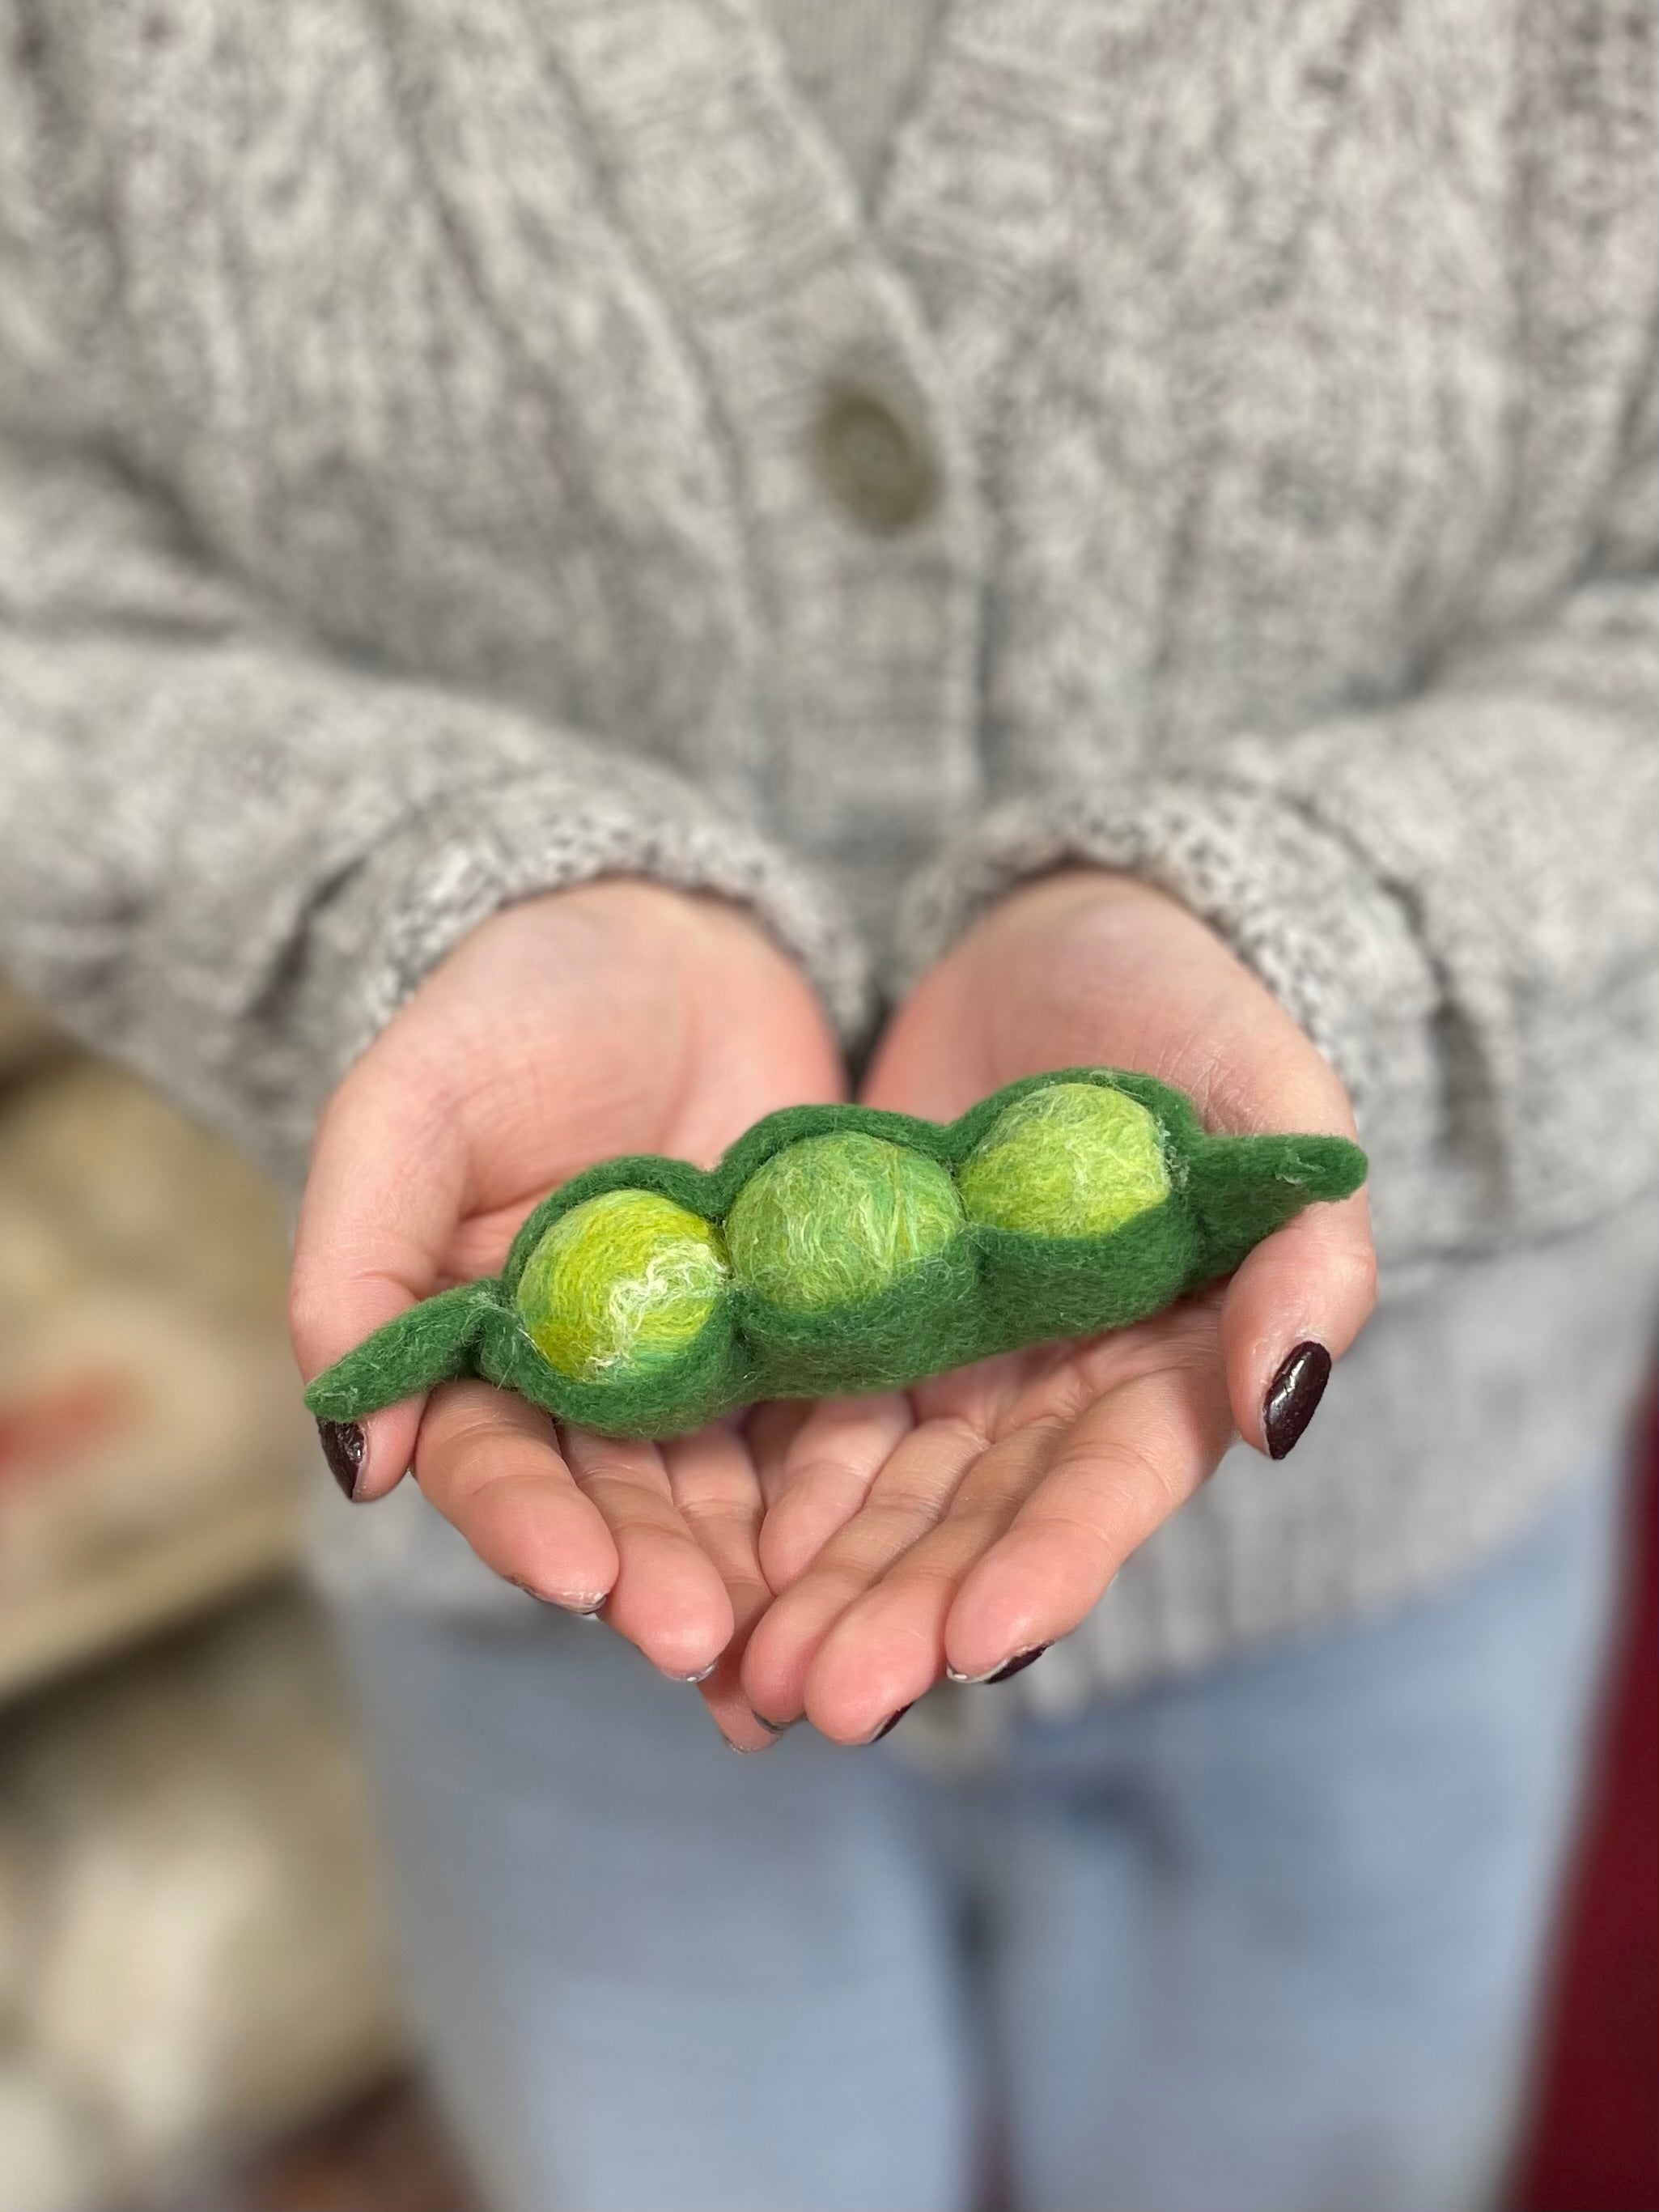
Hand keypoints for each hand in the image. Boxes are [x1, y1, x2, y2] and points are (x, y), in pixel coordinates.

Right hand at [290, 882, 842, 1744]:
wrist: (670, 939)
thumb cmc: (516, 1008)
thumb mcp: (413, 1106)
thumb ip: (362, 1261)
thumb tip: (357, 1457)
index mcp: (479, 1350)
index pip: (493, 1459)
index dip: (530, 1521)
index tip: (579, 1577)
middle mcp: (597, 1385)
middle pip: (623, 1501)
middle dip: (660, 1575)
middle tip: (704, 1645)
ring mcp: (712, 1369)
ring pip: (735, 1494)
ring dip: (762, 1575)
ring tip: (801, 1651)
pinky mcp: (813, 1337)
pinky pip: (837, 1427)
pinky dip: (858, 1501)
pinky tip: (894, 1565)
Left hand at [740, 869, 1374, 1743]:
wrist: (1055, 944)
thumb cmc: (1192, 1015)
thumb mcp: (1272, 1112)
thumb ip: (1305, 1256)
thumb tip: (1280, 1404)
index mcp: (1162, 1370)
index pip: (1105, 1485)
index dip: (1049, 1563)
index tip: (978, 1641)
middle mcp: (1045, 1399)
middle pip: (972, 1526)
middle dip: (901, 1615)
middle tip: (819, 1700)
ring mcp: (942, 1370)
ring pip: (872, 1504)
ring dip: (814, 1592)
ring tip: (743, 1676)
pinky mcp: (846, 1325)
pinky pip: (792, 1423)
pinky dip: (749, 1497)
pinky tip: (693, 1562)